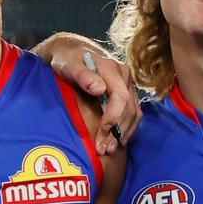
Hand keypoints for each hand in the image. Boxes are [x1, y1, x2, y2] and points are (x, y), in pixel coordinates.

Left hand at [35, 32, 140, 153]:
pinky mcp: (127, 93)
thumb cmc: (69, 60)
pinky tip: (117, 141)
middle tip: (103, 149)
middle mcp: (125, 77)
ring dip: (123, 133)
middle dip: (116, 131)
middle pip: (128, 109)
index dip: (113, 117)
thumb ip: (83, 75)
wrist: (73, 53)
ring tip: (110, 149)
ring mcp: (128, 85)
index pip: (120, 97)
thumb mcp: (70, 65)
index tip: (102, 132)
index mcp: (113, 69)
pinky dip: (127, 129)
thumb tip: (99, 89)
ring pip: (133, 113)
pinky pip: (132, 113)